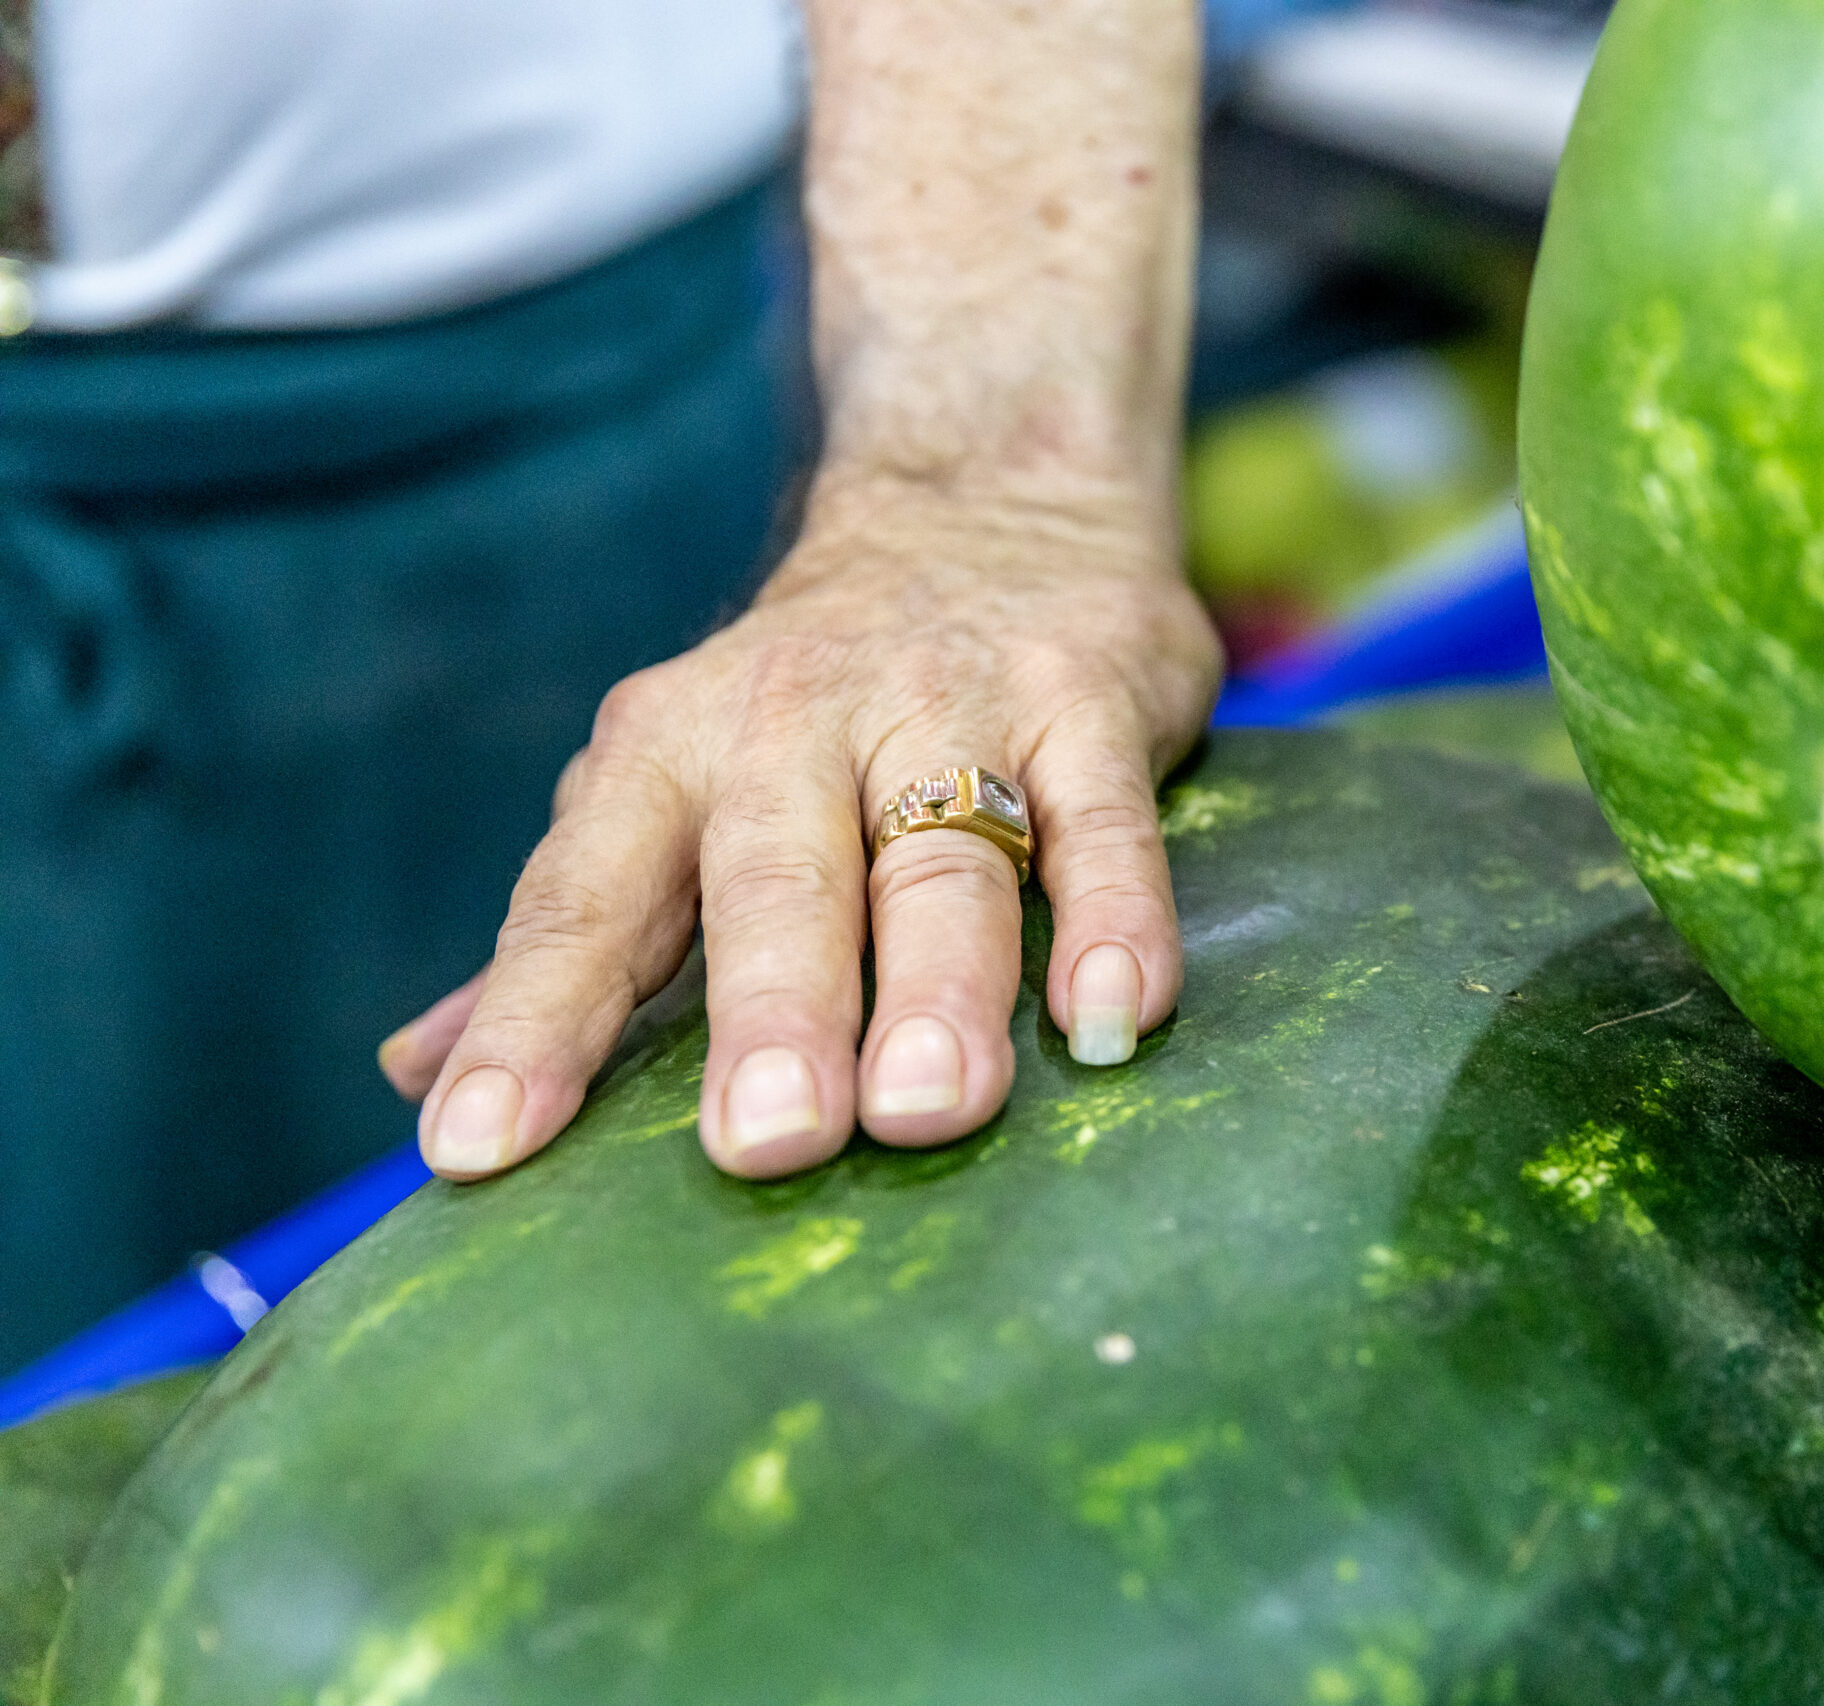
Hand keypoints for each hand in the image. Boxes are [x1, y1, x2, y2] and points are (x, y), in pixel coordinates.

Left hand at [377, 479, 1220, 1176]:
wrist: (988, 496)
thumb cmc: (808, 701)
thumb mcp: (670, 785)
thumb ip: (572, 935)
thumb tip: (417, 1074)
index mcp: (668, 751)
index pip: (586, 901)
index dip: (532, 1025)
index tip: (478, 1152)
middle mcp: (797, 720)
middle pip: (779, 879)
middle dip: (771, 1010)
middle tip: (767, 1139)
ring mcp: (954, 706)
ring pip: (946, 855)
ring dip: (940, 984)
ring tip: (928, 1106)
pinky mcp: (1090, 703)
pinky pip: (1106, 820)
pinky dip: (1116, 917)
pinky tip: (1111, 1018)